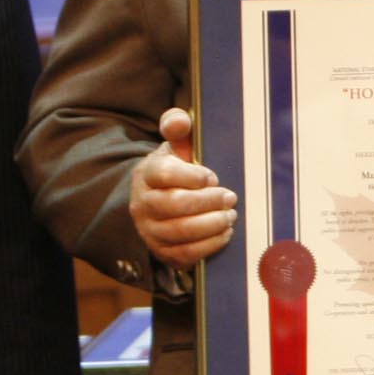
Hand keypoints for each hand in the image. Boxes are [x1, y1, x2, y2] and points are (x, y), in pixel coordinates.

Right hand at [130, 108, 237, 269]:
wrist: (157, 203)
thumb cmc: (174, 172)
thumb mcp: (174, 147)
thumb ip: (177, 127)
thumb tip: (180, 120)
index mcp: (146, 174)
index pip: (164, 174)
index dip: (193, 176)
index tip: (211, 177)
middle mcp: (143, 204)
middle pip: (174, 205)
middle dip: (208, 202)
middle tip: (230, 197)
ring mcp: (150, 230)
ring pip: (181, 231)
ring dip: (212, 224)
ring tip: (231, 215)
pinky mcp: (162, 251)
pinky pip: (186, 254)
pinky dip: (210, 245)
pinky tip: (225, 233)